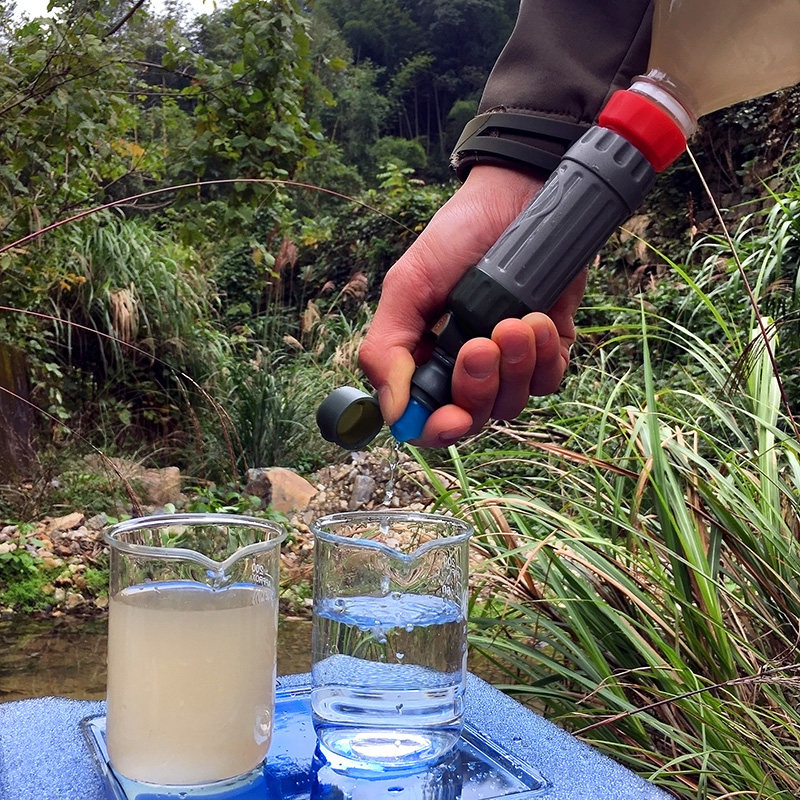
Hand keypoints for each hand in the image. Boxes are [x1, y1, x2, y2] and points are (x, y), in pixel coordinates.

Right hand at [358, 164, 585, 446]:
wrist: (517, 194)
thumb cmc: (457, 235)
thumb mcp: (409, 285)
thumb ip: (388, 348)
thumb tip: (391, 414)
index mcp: (426, 359)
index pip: (427, 419)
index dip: (438, 428)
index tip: (450, 417)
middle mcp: (467, 368)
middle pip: (473, 417)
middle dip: (478, 389)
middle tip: (480, 346)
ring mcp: (510, 361)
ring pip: (512, 402)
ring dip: (515, 367)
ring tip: (516, 321)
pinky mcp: (549, 347)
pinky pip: (549, 378)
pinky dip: (544, 356)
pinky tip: (538, 319)